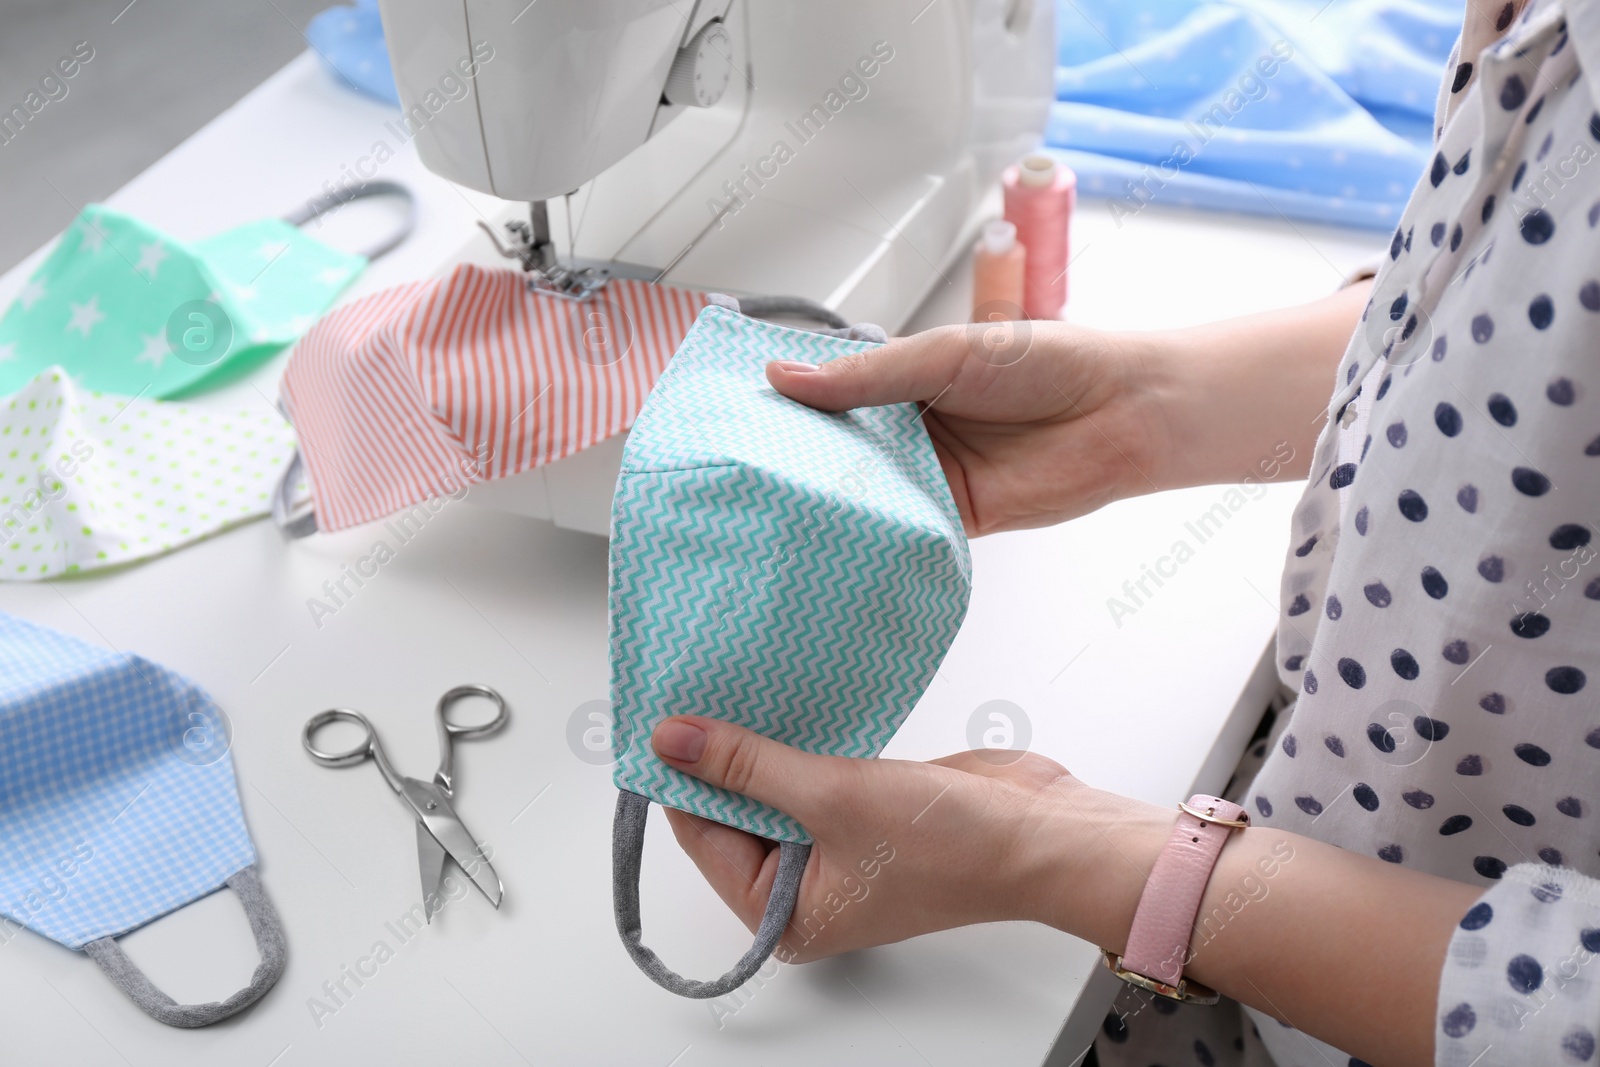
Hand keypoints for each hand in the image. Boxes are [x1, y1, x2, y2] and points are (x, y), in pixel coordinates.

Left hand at [651, 715, 1098, 962]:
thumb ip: (748, 766)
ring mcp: (834, 851)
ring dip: (759, 747)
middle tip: (697, 691)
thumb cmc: (952, 845)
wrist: (1043, 833)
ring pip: (770, 790)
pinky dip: (796, 744)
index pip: (704, 839)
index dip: (682, 779)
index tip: (664, 719)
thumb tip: (673, 740)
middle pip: (732, 815)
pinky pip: (808, 775)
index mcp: (783, 915)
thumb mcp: (832, 796)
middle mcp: (802, 891)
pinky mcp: (861, 813)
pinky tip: (782, 703)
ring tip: (732, 687)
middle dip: (720, 760)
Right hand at [766, 321, 1163, 534]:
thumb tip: (786, 377)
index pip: (829, 392)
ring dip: (828, 495)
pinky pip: (899, 526)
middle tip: (739, 463)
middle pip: (838, 446)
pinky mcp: (951, 519)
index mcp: (902, 379)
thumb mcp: (945, 354)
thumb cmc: (1048, 364)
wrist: (1120, 412)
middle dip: (797, 455)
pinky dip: (871, 530)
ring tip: (769, 501)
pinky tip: (833, 533)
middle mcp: (910, 430)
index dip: (787, 402)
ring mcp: (928, 476)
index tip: (736, 410)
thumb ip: (868, 374)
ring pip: (863, 489)